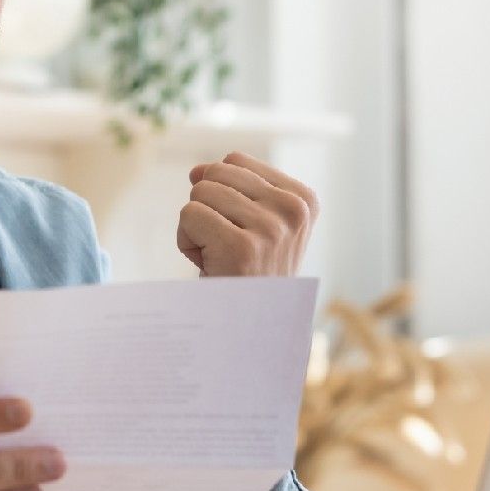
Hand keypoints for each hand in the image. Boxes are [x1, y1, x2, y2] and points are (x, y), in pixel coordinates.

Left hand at [177, 151, 318, 276]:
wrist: (251, 329)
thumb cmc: (247, 273)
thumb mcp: (251, 222)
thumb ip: (229, 187)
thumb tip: (196, 170)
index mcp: (303, 198)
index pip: (234, 161)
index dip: (221, 193)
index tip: (241, 230)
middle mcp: (293, 210)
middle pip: (214, 173)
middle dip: (206, 207)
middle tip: (225, 245)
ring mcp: (271, 228)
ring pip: (199, 193)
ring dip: (196, 226)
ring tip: (219, 256)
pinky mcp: (242, 247)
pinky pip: (189, 215)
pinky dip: (185, 240)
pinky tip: (207, 263)